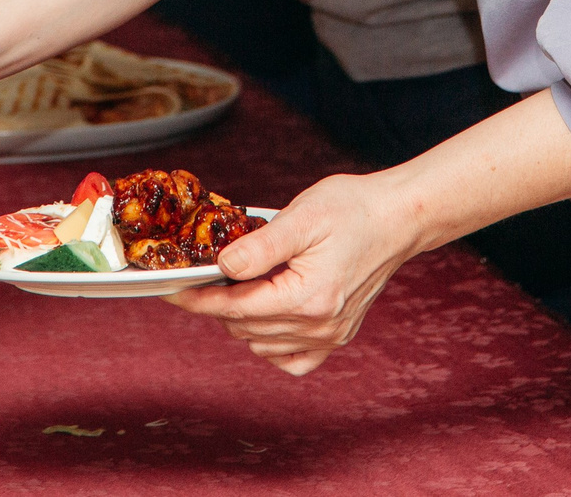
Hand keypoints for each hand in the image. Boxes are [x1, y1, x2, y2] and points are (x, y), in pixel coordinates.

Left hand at [165, 173, 423, 373]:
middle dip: (218, 303)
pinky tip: (268, 315)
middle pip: (244, 327)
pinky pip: (291, 359)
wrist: (398, 218)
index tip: (173, 291)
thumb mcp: (302, 217)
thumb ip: (260, 246)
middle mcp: (320, 326)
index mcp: (308, 298)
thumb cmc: (353, 210)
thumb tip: (223, 265)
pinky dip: (271, 343)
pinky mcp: (338, 336)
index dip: (199, 298)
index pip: (236, 307)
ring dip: (242, 320)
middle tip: (207, 274)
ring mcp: (330, 336)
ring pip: (262, 344)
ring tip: (243, 285)